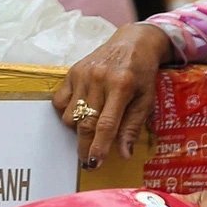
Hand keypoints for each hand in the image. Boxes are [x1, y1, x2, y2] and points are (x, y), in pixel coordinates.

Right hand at [53, 23, 172, 168]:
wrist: (132, 42)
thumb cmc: (142, 74)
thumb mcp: (146, 100)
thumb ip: (133, 127)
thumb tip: (124, 154)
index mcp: (122, 85)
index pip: (106, 124)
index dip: (98, 146)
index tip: (94, 163)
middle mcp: (99, 79)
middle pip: (84, 123)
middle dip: (84, 146)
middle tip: (88, 161)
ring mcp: (82, 74)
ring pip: (69, 115)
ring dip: (77, 128)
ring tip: (90, 127)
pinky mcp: (71, 72)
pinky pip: (60, 102)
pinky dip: (67, 112)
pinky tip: (80, 111)